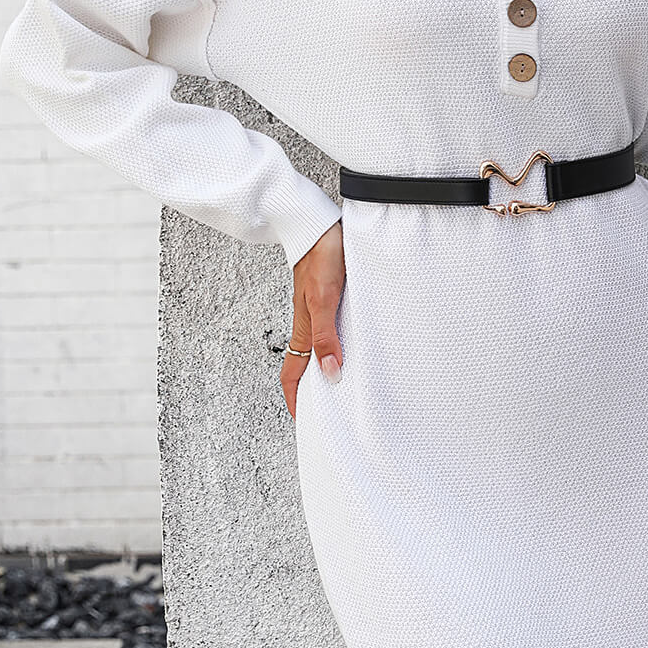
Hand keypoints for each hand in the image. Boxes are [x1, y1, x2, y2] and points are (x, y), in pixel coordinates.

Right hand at [280, 221, 344, 419]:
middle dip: (314, 391)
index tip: (305, 422)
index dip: (296, 400)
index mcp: (303, 330)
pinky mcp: (330, 300)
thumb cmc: (321, 258)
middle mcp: (309, 326)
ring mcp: (318, 313)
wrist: (319, 226)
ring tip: (344, 387)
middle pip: (306, 367)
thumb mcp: (325, 301)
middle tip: (330, 412)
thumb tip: (330, 375)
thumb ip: (327, 337)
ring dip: (327, 370)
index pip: (293, 374)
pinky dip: (338, 347)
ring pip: (320, 350)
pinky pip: (331, 332)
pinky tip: (354, 349)